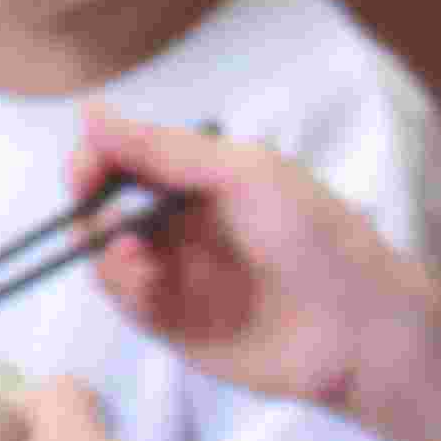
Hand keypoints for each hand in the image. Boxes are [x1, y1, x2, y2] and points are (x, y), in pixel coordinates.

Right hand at [77, 108, 440, 416]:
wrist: (356, 325)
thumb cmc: (314, 235)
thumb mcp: (241, 174)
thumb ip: (162, 149)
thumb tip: (90, 112)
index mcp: (203, 182)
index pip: (129, 162)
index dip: (98, 161)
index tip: (84, 172)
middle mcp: (185, 227)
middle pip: (107, 209)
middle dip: (91, 207)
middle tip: (94, 211)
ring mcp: (179, 277)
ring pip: (108, 257)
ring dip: (107, 250)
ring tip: (138, 254)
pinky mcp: (175, 327)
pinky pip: (128, 302)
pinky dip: (125, 287)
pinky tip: (148, 280)